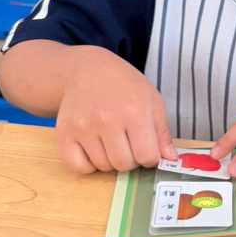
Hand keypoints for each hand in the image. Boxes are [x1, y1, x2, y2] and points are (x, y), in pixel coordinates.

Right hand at [56, 48, 177, 173]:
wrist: (88, 70)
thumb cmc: (125, 86)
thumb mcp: (152, 101)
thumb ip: (162, 133)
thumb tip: (170, 159)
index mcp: (135, 112)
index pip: (147, 156)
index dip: (150, 157)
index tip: (146, 148)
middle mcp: (107, 120)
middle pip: (124, 164)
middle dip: (131, 159)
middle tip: (128, 143)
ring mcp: (83, 127)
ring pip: (103, 166)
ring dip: (110, 160)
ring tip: (112, 141)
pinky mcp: (65, 133)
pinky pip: (78, 167)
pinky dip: (88, 165)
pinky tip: (95, 150)